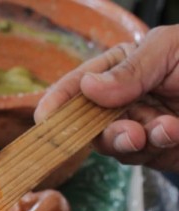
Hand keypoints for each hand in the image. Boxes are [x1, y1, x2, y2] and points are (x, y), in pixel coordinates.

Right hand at [34, 25, 178, 173]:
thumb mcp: (170, 50)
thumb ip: (129, 71)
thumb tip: (86, 87)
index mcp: (119, 69)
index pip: (76, 88)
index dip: (58, 103)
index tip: (47, 118)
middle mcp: (123, 100)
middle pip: (87, 126)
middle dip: (103, 132)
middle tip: (128, 133)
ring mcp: (139, 126)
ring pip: (114, 146)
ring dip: (134, 141)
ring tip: (162, 129)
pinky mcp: (158, 151)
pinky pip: (143, 157)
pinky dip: (157, 147)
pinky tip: (174, 132)